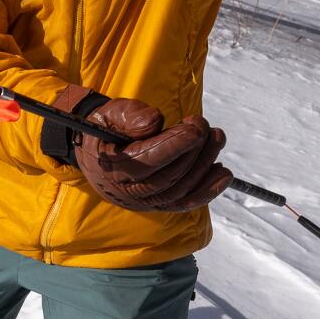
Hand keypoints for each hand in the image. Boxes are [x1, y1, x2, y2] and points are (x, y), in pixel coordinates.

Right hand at [51, 85, 232, 212]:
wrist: (95, 150)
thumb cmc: (107, 127)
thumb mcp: (110, 113)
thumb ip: (130, 115)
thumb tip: (156, 122)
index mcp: (112, 166)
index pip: (149, 160)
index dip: (176, 144)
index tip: (197, 126)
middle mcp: (127, 191)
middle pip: (169, 176)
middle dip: (195, 151)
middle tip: (208, 127)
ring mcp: (143, 202)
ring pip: (180, 189)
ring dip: (205, 165)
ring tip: (217, 138)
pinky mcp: (156, 204)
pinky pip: (184, 203)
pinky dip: (207, 191)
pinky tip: (224, 174)